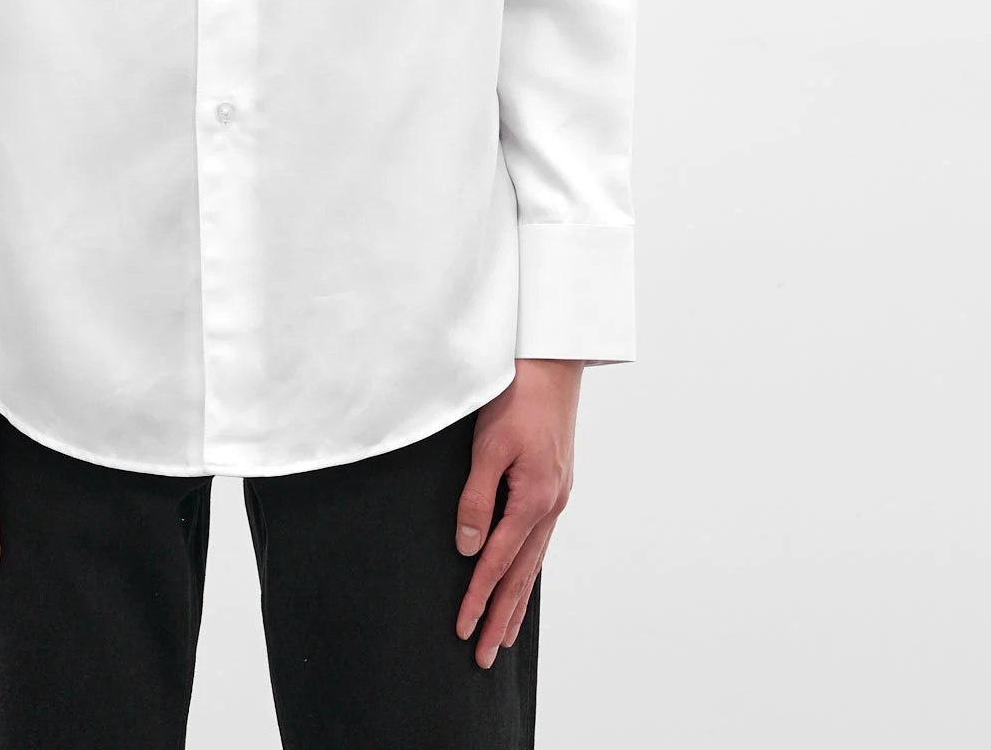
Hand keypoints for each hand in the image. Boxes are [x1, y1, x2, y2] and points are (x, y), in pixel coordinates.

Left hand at [453, 358, 582, 666]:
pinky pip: (540, 541)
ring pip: (534, 561)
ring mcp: (556, 496)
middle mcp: (551, 504)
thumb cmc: (517, 396)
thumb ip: (477, 498)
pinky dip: (529, 569)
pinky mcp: (555, 486)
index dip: (478, 597)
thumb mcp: (488, 444)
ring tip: (504, 635)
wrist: (552, 362)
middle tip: (485, 656)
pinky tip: (523, 581)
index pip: (499, 561)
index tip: (462, 629)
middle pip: (522, 574)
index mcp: (535, 497)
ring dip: (517, 600)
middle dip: (501, 616)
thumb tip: (468, 547)